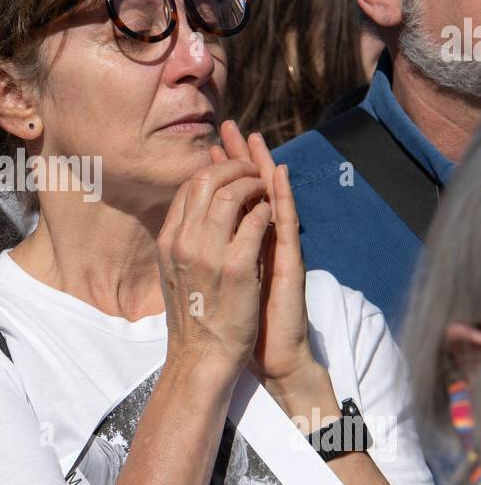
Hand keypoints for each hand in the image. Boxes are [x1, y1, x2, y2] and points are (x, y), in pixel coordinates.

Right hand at [157, 155, 271, 377]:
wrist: (202, 358)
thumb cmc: (192, 318)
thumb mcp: (174, 273)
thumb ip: (181, 242)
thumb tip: (192, 216)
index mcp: (168, 241)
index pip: (187, 188)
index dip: (211, 171)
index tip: (230, 170)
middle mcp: (183, 241)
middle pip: (206, 181)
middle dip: (233, 166)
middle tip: (251, 168)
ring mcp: (209, 253)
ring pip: (231, 194)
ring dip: (253, 182)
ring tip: (265, 183)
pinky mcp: (237, 268)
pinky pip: (255, 221)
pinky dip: (266, 209)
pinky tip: (272, 210)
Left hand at [212, 120, 315, 392]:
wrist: (268, 356)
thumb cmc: (239, 325)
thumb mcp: (219, 283)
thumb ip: (214, 255)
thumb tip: (196, 234)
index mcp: (239, 244)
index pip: (229, 198)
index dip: (220, 172)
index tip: (207, 148)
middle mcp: (261, 242)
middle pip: (250, 189)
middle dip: (237, 157)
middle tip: (230, 128)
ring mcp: (277, 250)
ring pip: (270, 198)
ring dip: (261, 165)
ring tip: (256, 137)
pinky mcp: (289, 263)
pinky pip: (285, 223)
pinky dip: (281, 196)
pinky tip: (278, 174)